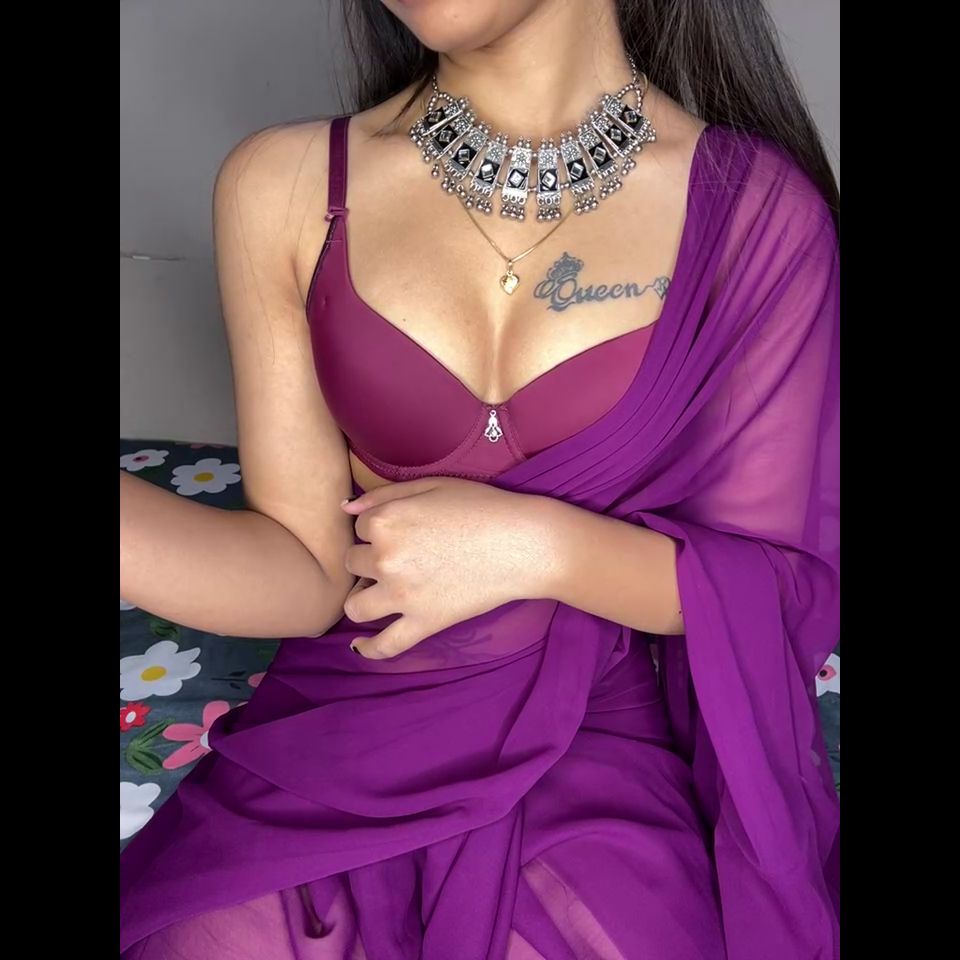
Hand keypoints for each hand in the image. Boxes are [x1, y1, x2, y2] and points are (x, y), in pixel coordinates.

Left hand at [340, 477, 558, 658]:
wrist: (522, 543)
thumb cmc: (482, 507)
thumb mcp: (431, 486)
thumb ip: (383, 495)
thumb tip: (345, 509)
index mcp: (386, 522)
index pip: (361, 529)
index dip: (379, 529)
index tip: (402, 531)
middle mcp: (385, 559)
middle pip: (353, 563)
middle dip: (369, 559)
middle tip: (399, 558)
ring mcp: (402, 596)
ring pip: (356, 606)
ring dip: (361, 599)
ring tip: (379, 593)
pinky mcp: (423, 623)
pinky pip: (385, 645)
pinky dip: (369, 649)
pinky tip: (361, 646)